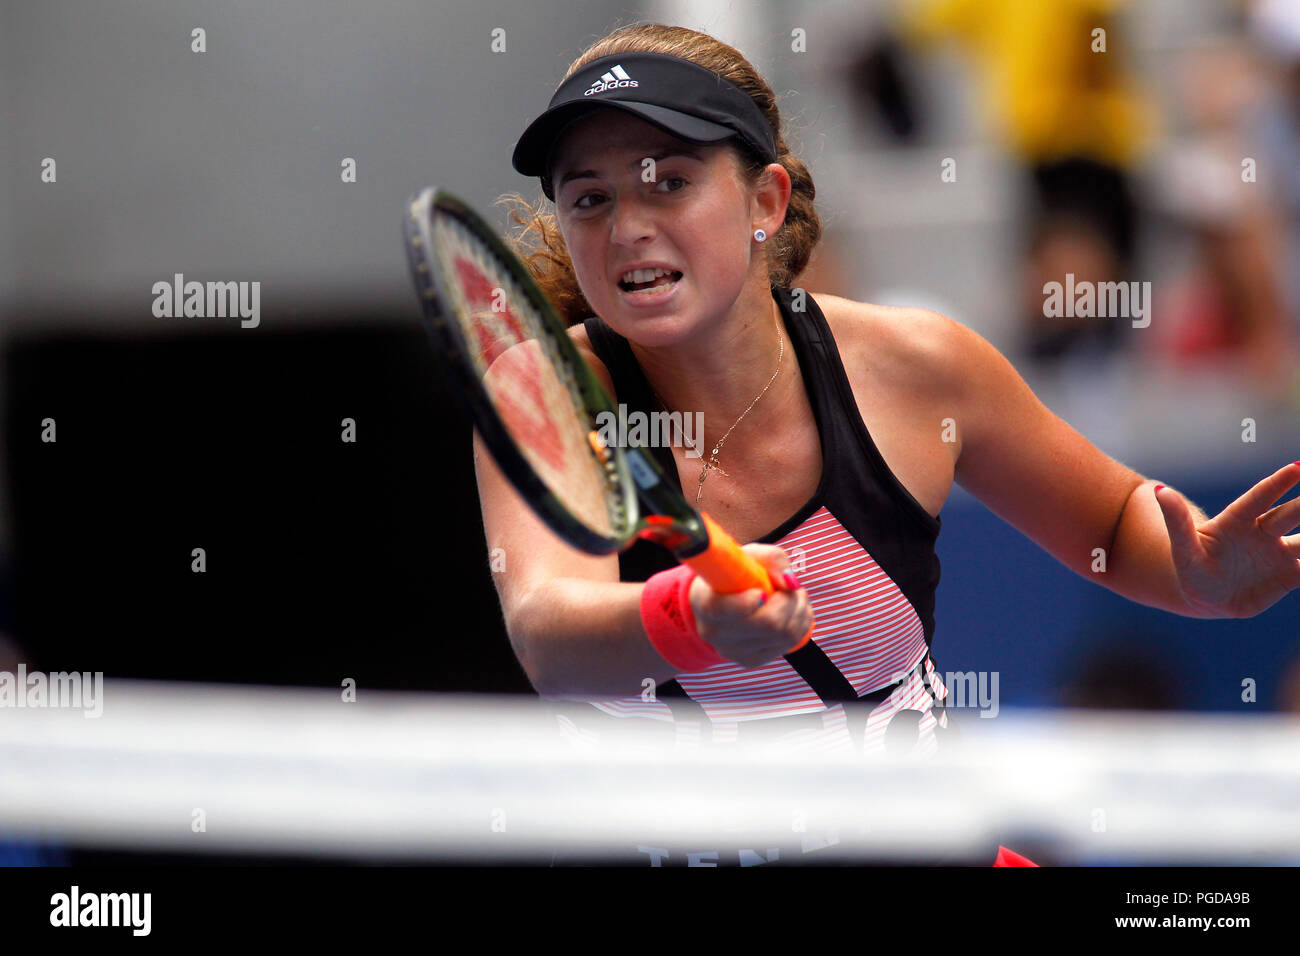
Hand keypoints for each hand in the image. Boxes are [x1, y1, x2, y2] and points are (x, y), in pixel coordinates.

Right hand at [688, 544, 812, 667]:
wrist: (725, 600)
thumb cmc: (736, 574)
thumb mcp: (749, 555)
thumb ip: (771, 559)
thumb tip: (790, 582)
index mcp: (704, 601)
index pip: (723, 610)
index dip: (748, 602)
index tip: (762, 591)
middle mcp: (713, 631)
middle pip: (768, 624)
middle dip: (790, 601)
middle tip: (792, 587)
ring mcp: (731, 650)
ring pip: (784, 634)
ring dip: (800, 610)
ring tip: (795, 595)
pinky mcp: (749, 660)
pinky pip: (788, 644)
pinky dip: (800, 624)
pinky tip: (794, 612)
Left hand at [1154, 462, 1299, 618]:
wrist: (1205, 595)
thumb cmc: (1191, 567)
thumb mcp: (1182, 548)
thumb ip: (1176, 520)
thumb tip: (1158, 489)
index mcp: (1238, 522)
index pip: (1260, 499)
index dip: (1278, 484)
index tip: (1298, 467)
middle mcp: (1264, 532)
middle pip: (1293, 514)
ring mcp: (1279, 553)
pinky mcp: (1290, 576)